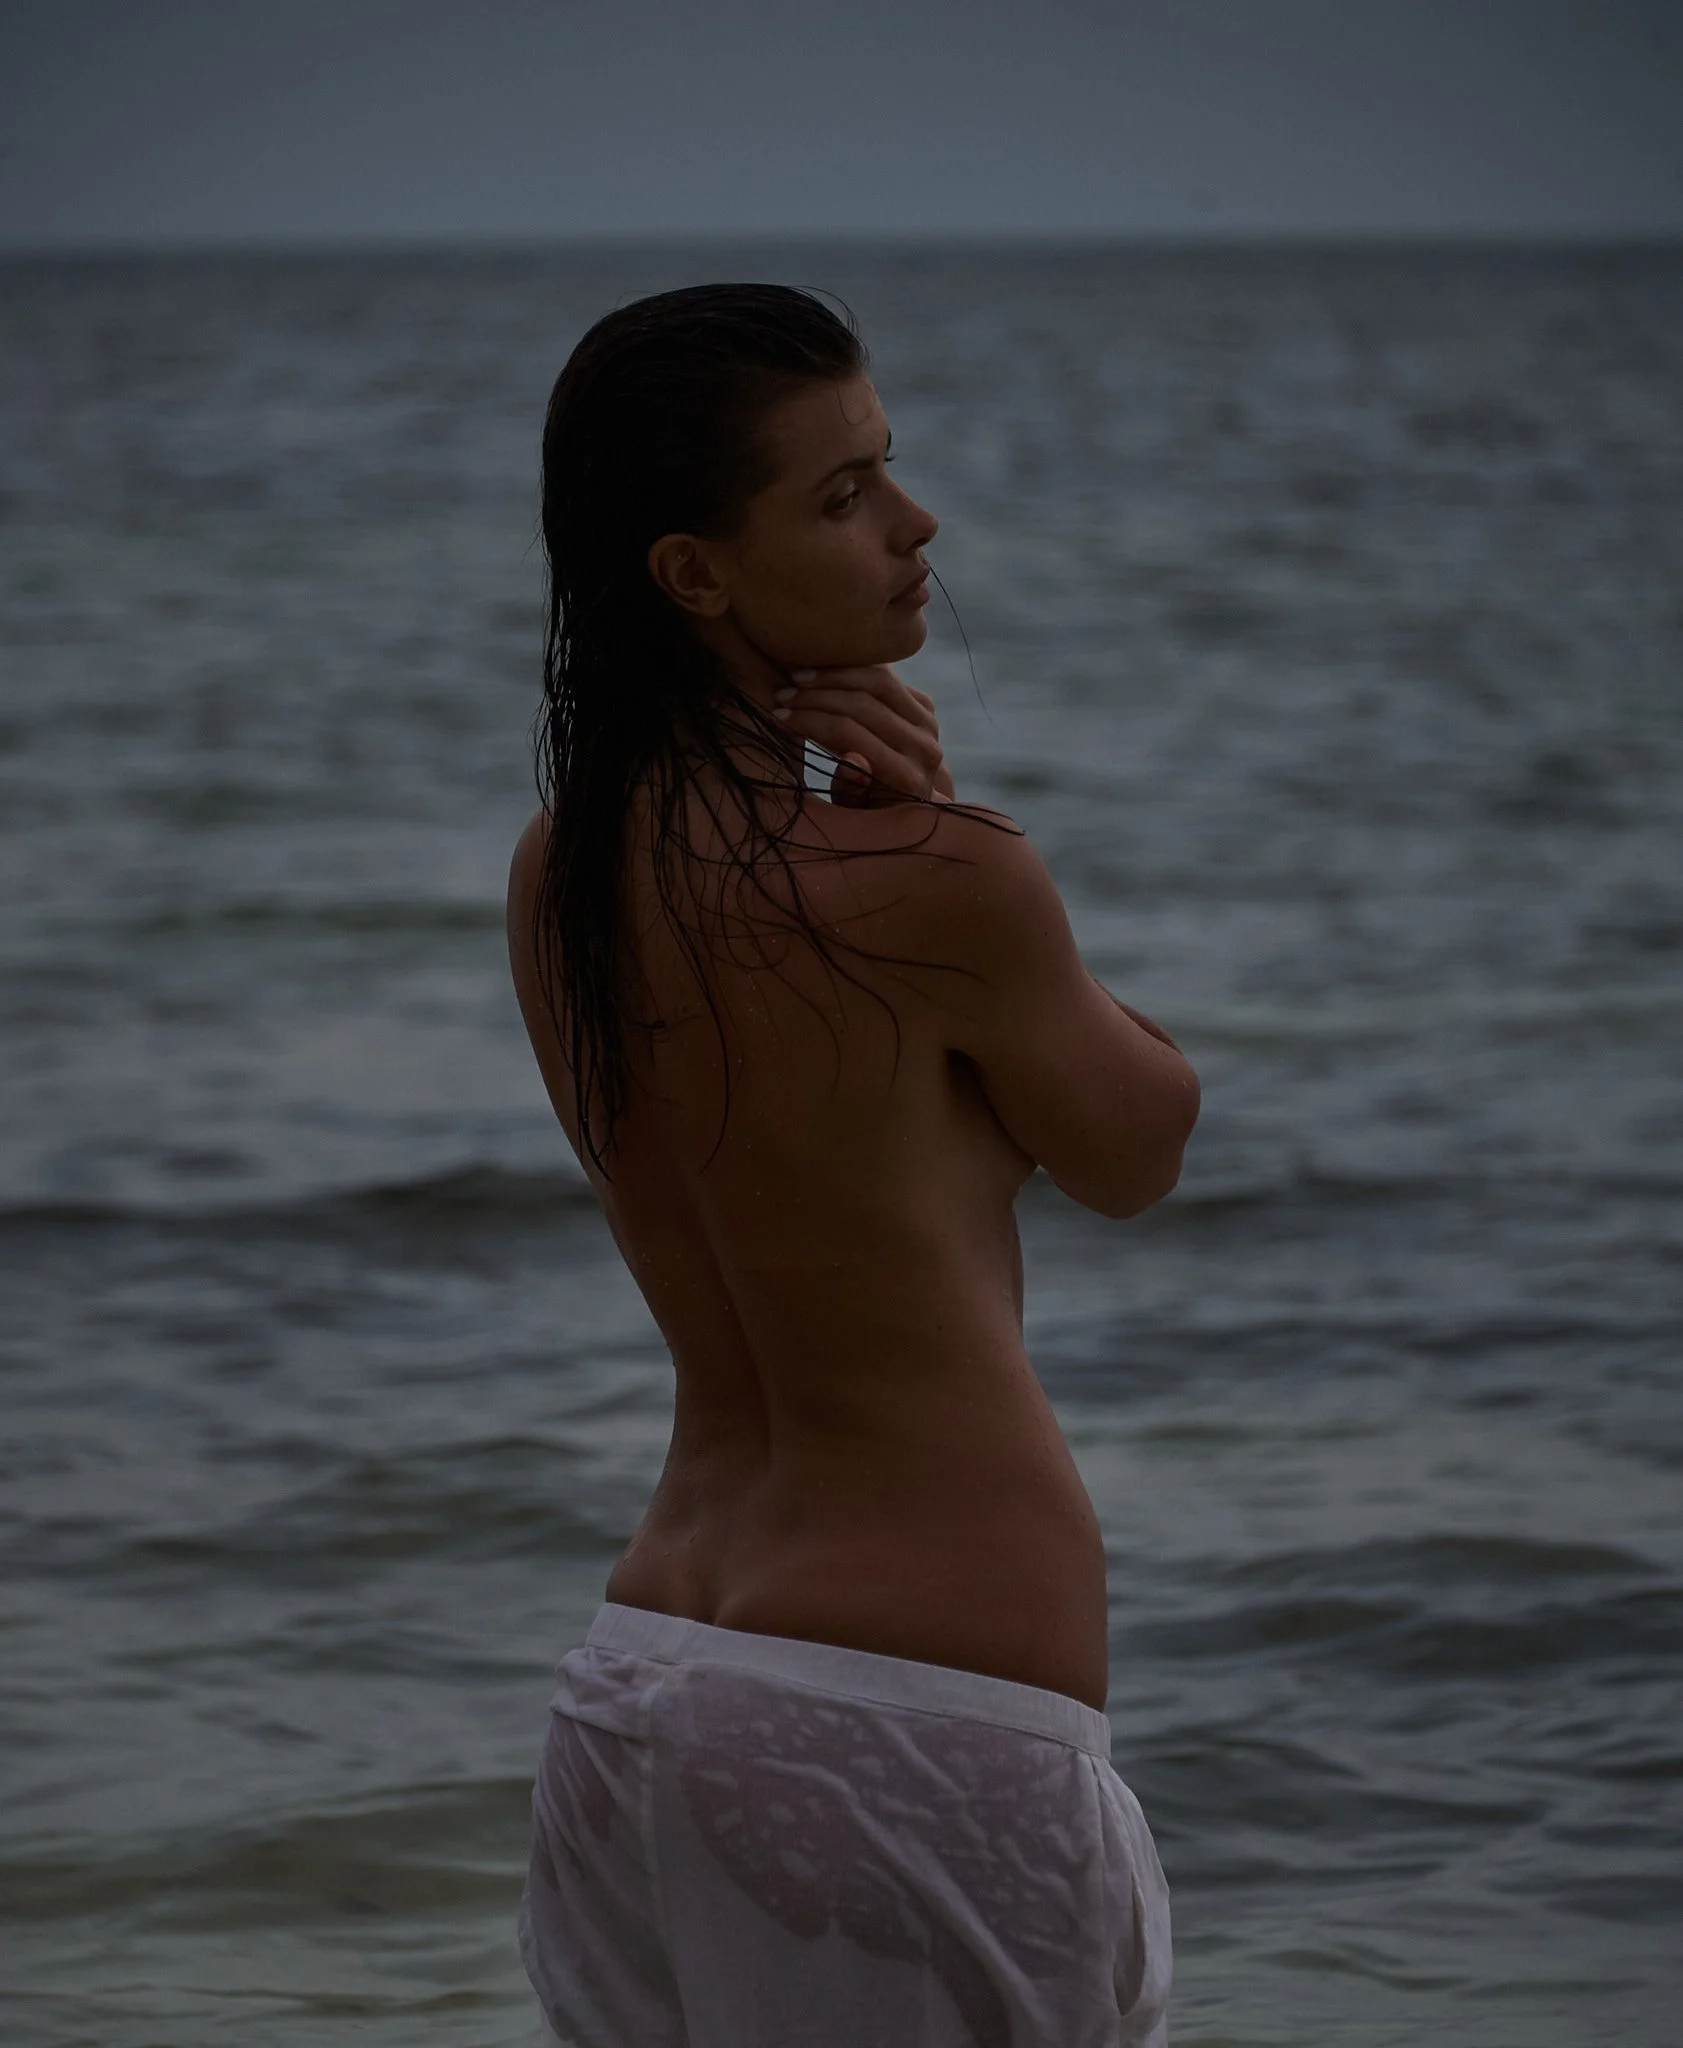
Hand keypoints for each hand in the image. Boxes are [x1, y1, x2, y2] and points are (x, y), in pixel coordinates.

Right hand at [773, 664, 955, 806]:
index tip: (777, 715)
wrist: (902, 805)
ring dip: (832, 676)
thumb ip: (851, 788)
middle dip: (815, 697)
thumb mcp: (850, 812)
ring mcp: (929, 724)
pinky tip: (823, 672)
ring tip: (797, 679)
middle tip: (782, 695)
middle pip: (863, 704)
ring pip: (878, 681)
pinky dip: (853, 670)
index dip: (810, 721)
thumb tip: (854, 759)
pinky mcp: (926, 708)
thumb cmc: (864, 814)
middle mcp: (924, 748)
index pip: (850, 734)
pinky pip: (887, 677)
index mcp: (906, 779)